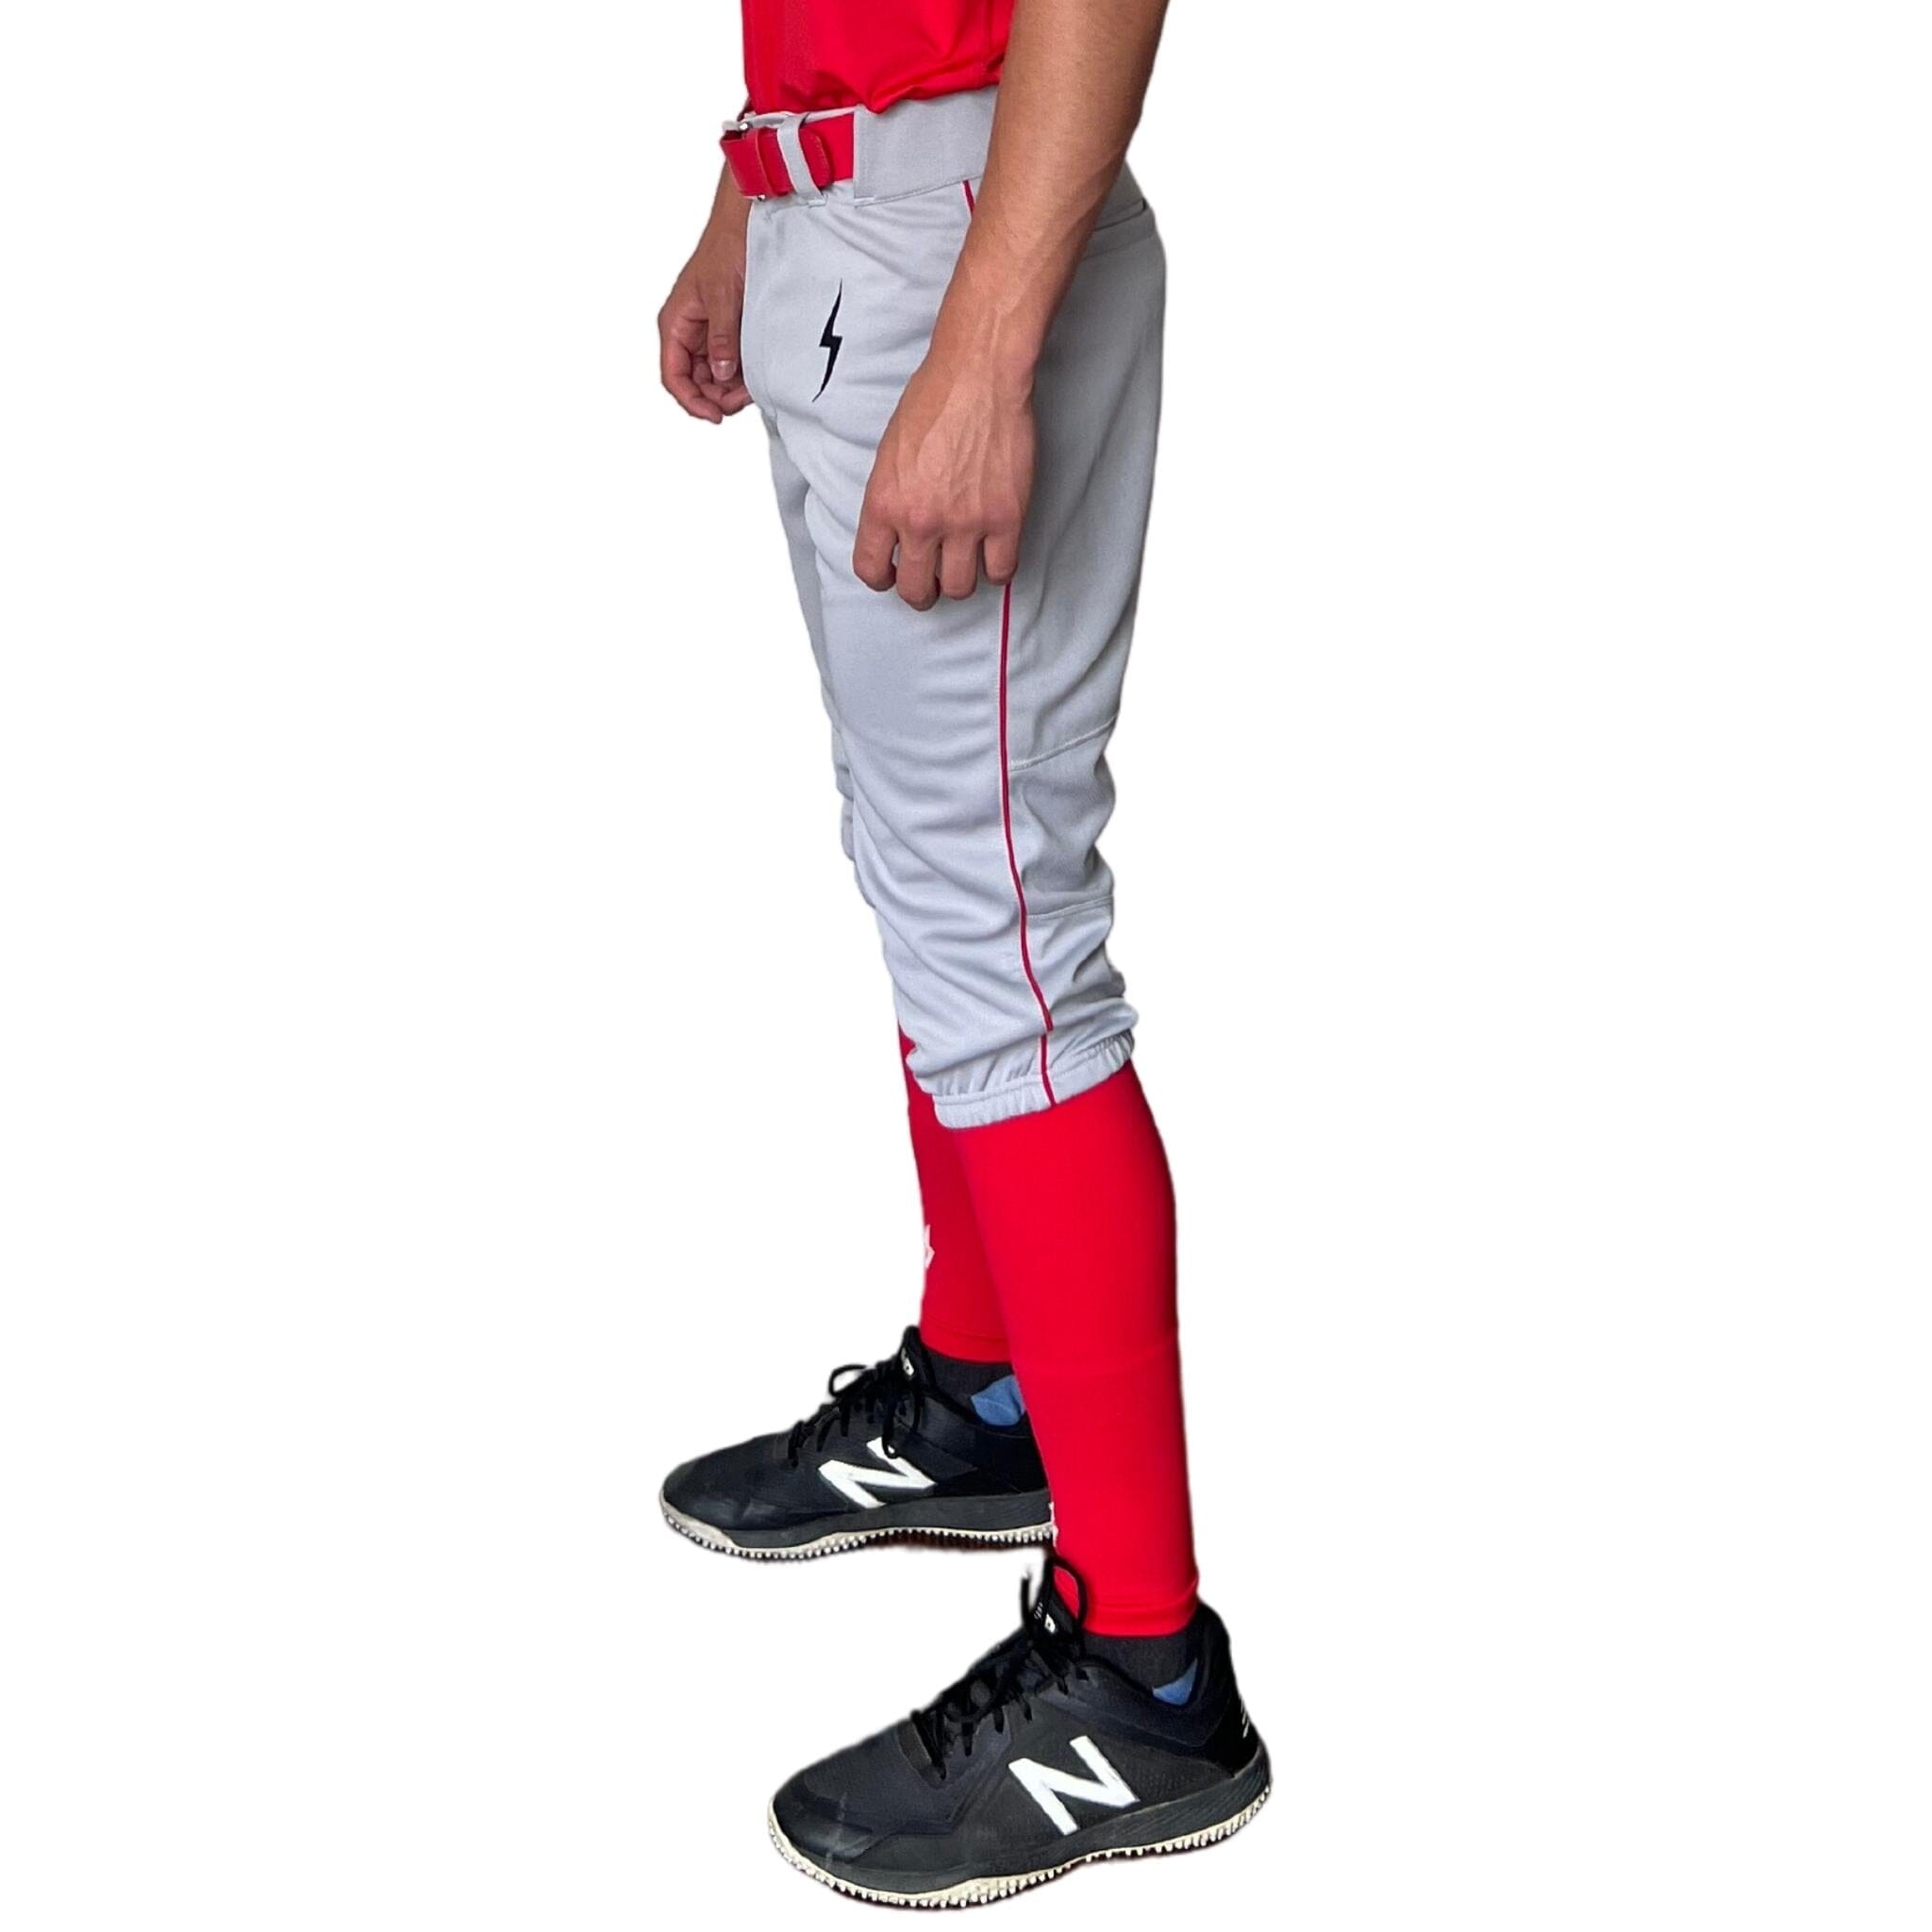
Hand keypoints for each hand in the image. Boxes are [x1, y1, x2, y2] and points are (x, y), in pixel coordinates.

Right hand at [658, 195, 751, 423]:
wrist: (745, 226)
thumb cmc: (726, 250)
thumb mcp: (723, 297)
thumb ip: (722, 339)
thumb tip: (721, 375)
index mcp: (676, 323)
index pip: (673, 376)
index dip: (691, 401)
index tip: (715, 415)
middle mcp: (688, 332)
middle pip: (695, 382)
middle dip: (717, 396)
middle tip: (744, 399)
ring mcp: (707, 334)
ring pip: (714, 377)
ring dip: (731, 388)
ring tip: (753, 386)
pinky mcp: (727, 331)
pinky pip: (729, 363)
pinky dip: (741, 373)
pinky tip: (756, 374)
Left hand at [854, 349, 1034, 607]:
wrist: (979, 376)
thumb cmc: (934, 401)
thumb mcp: (889, 454)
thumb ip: (891, 500)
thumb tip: (897, 534)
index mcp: (885, 504)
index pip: (871, 570)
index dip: (883, 579)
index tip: (894, 575)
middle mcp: (921, 521)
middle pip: (917, 590)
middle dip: (923, 591)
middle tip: (932, 581)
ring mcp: (966, 523)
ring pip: (960, 588)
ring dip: (961, 581)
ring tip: (965, 562)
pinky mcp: (1006, 519)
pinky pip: (1002, 571)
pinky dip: (998, 569)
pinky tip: (994, 553)